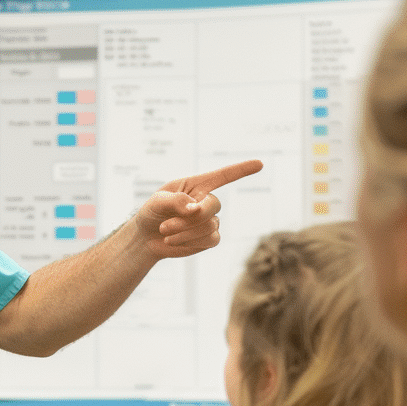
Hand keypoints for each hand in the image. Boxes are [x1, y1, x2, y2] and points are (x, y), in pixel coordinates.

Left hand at [132, 160, 262, 259]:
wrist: (146, 237)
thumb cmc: (152, 213)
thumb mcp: (157, 202)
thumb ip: (176, 201)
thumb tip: (196, 209)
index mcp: (196, 185)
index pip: (223, 176)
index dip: (241, 170)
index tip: (260, 164)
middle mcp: (206, 201)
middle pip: (214, 205)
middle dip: (191, 217)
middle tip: (165, 225)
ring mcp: (210, 220)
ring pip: (209, 225)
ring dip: (184, 231)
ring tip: (165, 233)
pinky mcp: (209, 238)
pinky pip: (211, 240)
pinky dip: (190, 241)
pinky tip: (174, 241)